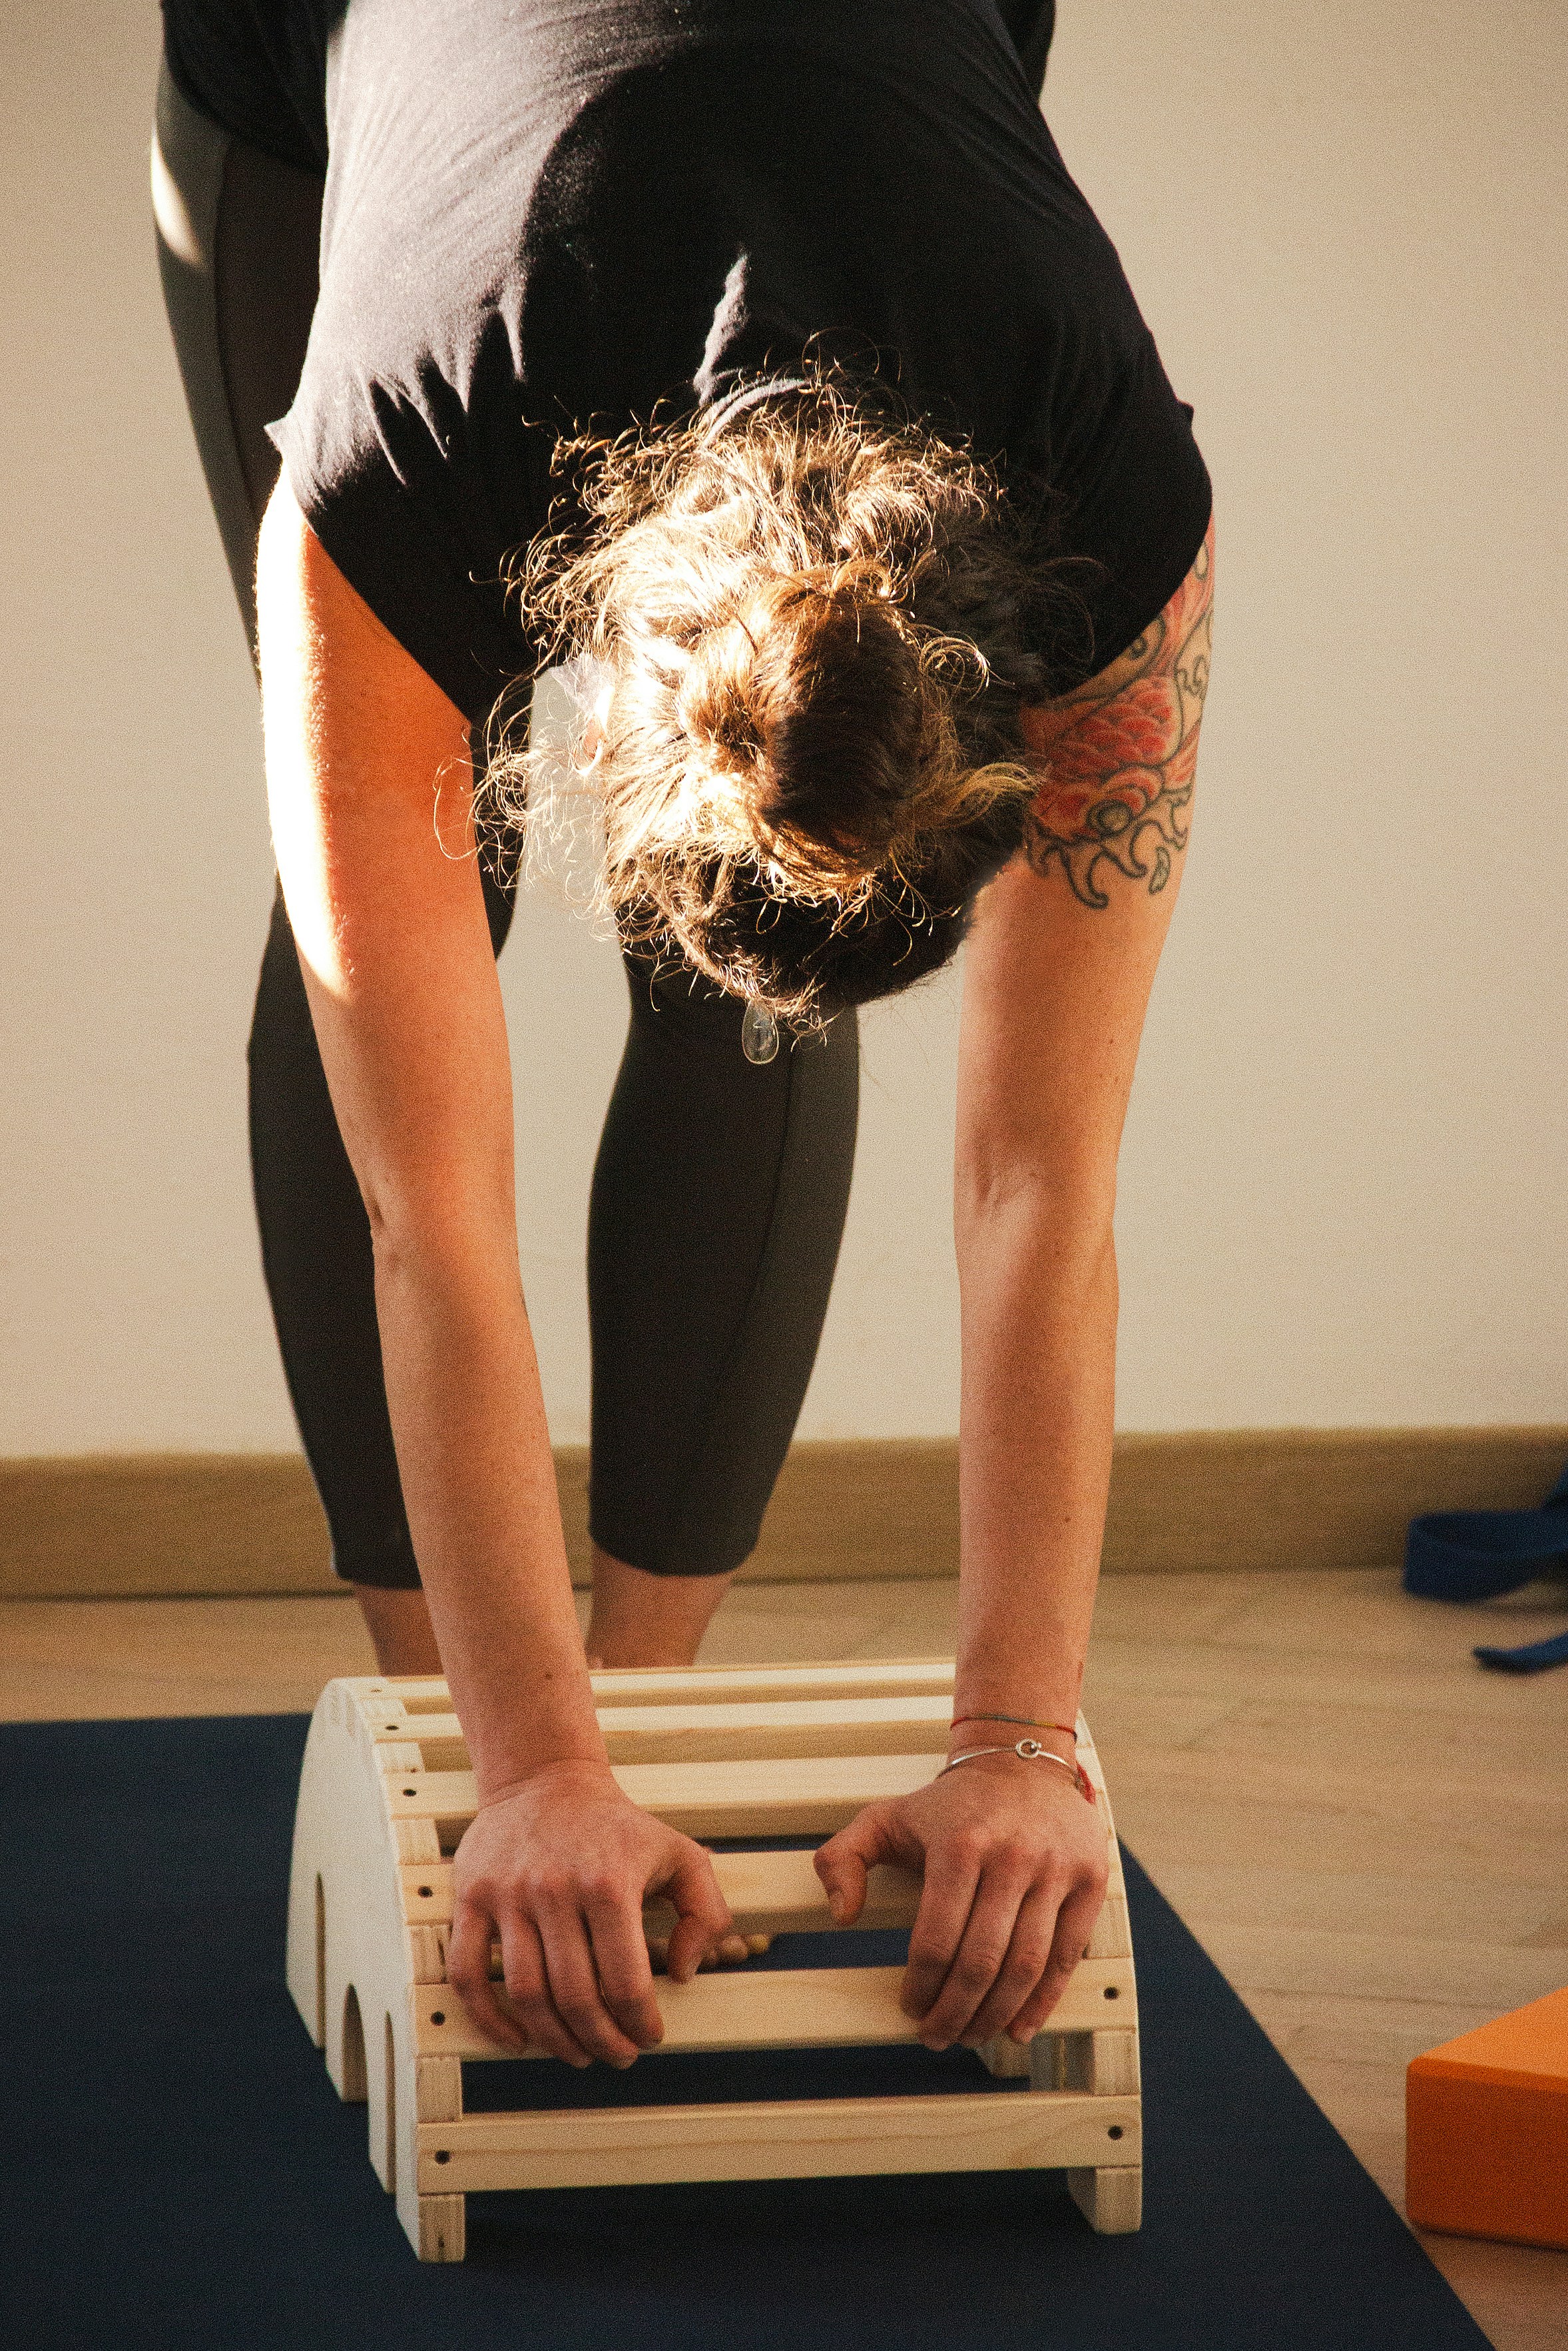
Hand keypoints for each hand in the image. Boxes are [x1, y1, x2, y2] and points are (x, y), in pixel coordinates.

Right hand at [447, 1760, 733, 2066]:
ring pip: (525, 1994)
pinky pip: (468, 1972)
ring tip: (577, 2054)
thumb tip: (685, 1972)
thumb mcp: (681, 1853)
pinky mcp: (472, 1897)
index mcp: (609, 1883)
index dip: (640, 2023)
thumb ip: (706, 1912)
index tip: (649, 2037)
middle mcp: (555, 1891)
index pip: (625, 1982)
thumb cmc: (618, 1826)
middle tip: (617, 2056)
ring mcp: (508, 1895)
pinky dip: (488, 2017)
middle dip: (602, 2041)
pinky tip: (517, 2039)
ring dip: (553, 2040)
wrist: (544, 1778)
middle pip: (576, 1997)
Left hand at [814, 1753, 1107, 2050]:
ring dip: (996, 2015)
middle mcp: (1011, 1855)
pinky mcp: (1090, 1878)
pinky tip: (1019, 2027)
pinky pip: (1067, 1954)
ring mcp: (1055, 1868)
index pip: (936, 1938)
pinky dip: (1044, 2000)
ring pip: (1026, 1965)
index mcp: (958, 1844)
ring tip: (973, 2035)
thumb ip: (844, 1859)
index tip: (911, 2009)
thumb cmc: (949, 1805)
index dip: (922, 1986)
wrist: (1023, 1761)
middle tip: (938, 2036)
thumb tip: (841, 1915)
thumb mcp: (885, 1817)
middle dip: (956, 2011)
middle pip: (981, 1960)